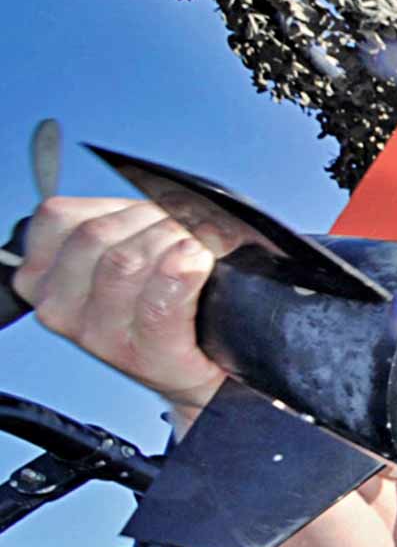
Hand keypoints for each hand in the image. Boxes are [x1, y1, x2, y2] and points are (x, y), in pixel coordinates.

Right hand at [12, 196, 231, 412]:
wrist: (205, 363)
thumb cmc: (166, 300)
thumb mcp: (126, 249)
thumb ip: (116, 219)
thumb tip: (151, 184)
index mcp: (43, 276)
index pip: (58, 216)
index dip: (115, 206)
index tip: (152, 216)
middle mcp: (59, 308)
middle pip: (98, 236)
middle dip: (151, 222)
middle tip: (186, 233)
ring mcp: (98, 337)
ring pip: (127, 261)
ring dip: (174, 242)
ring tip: (200, 249)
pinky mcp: (145, 355)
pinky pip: (161, 301)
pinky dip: (186, 272)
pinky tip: (200, 264)